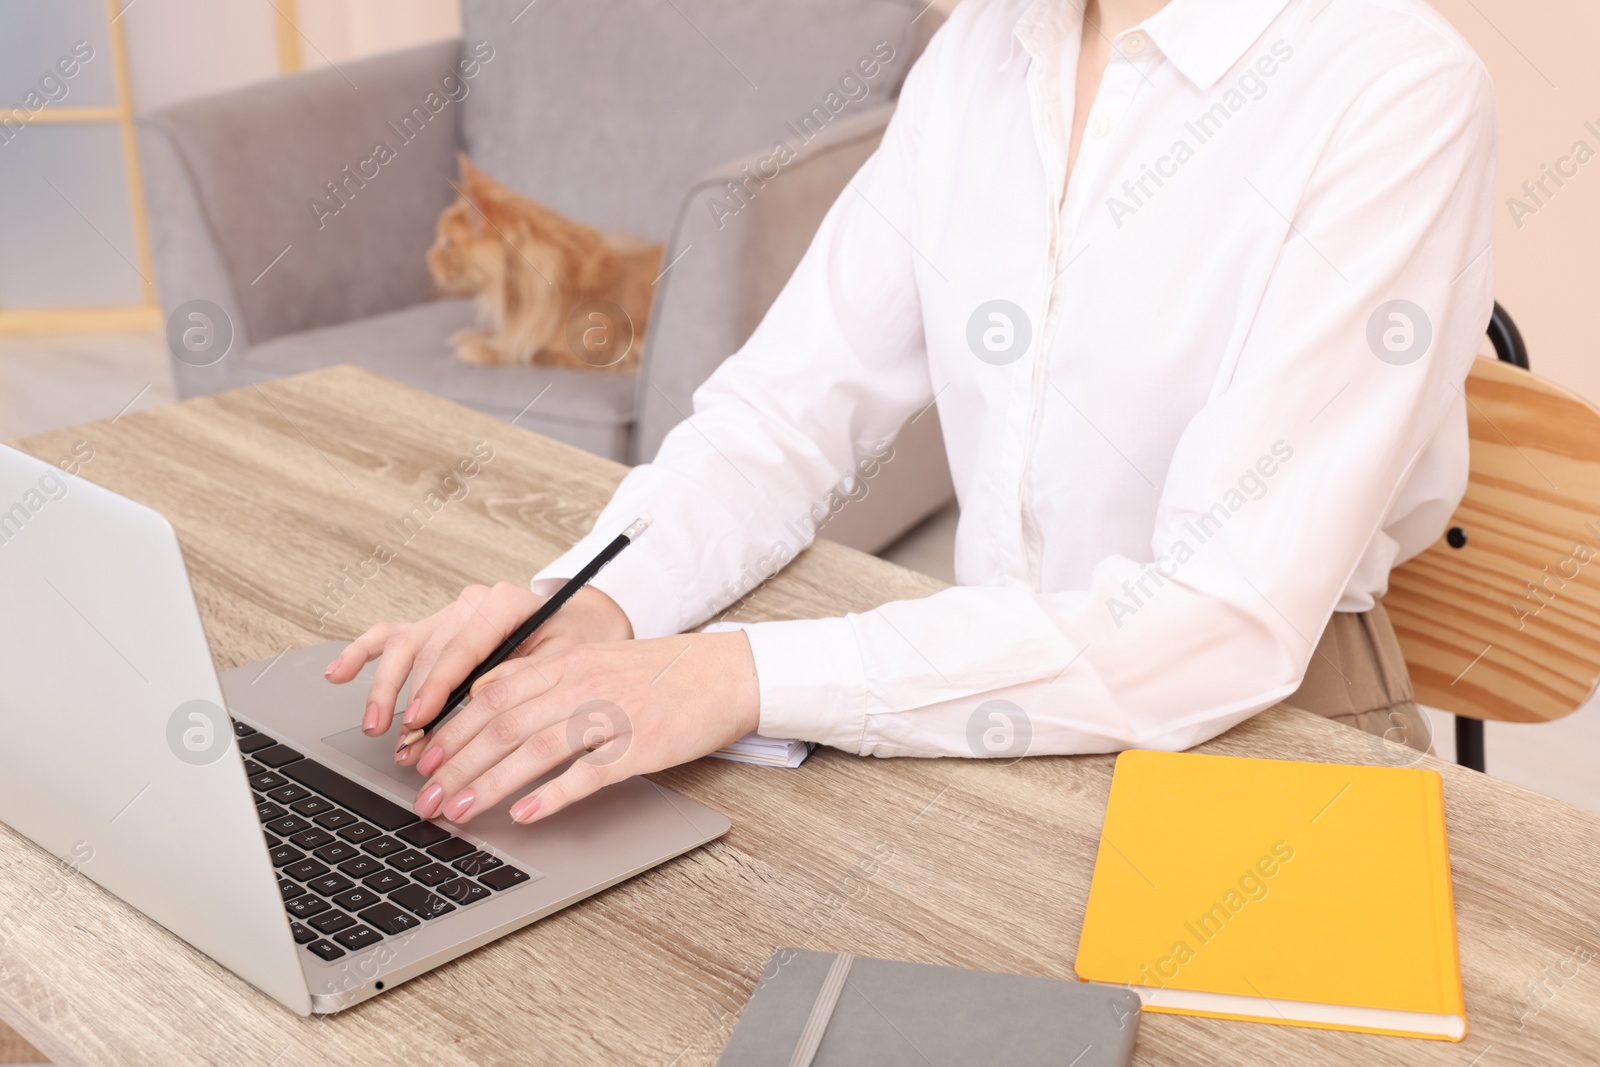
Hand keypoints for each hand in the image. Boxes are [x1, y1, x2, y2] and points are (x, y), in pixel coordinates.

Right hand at [323, 583, 633, 760]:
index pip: (462, 645)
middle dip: (413, 703)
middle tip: (405, 745)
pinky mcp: (435, 630)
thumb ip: (527, 672)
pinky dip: (362, 654)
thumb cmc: (584, 639)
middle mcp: (472, 604)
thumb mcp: (570, 656)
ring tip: (377, 727)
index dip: (437, 686)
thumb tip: (480, 696)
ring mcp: (449, 616)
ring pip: (404, 647)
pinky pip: (390, 636)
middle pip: (429, 652)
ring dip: (386, 689)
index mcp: (506, 603)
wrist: (587, 622)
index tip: (420, 720)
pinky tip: (339, 674)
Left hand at [408, 630, 758, 824]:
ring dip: (489, 783)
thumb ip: (544, 676)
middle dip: (456, 763)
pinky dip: (551, 794)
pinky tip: (525, 813)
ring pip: (534, 748)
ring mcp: (611, 714)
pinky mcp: (639, 745)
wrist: (728, 673)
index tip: (423, 758)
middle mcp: (583, 683)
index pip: (492, 694)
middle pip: (503, 724)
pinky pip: (586, 772)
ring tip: (459, 810)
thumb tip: (486, 695)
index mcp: (568, 661)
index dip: (451, 728)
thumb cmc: (663, 672)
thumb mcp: (596, 659)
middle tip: (426, 797)